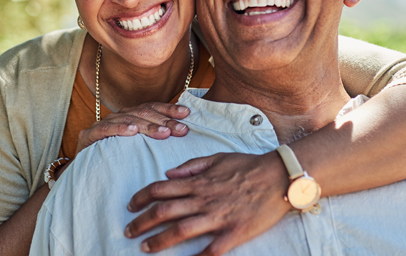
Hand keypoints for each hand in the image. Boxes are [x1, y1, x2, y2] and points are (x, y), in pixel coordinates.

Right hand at [75, 103, 189, 155]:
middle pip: (144, 113)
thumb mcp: (139, 147)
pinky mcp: (88, 136)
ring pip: (129, 119)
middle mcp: (118, 116)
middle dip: (165, 120)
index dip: (169, 109)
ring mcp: (103, 124)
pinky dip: (120, 129)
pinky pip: (106, 129)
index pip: (152, 107)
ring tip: (164, 132)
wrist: (86, 174)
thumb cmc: (117, 160)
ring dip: (148, 126)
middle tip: (181, 129)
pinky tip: (132, 131)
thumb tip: (182, 131)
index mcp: (131, 115)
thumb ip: (155, 137)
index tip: (186, 114)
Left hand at [125, 151, 290, 255]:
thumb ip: (192, 166)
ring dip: (159, 240)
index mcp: (199, 181)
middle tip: (128, 231)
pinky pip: (211, 250)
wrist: (277, 176)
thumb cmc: (247, 165)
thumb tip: (169, 173)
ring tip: (145, 247)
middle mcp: (204, 199)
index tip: (131, 205)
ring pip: (181, 230)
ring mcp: (218, 217)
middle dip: (143, 221)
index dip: (142, 197)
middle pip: (165, 211)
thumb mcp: (217, 157)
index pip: (162, 188)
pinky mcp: (233, 233)